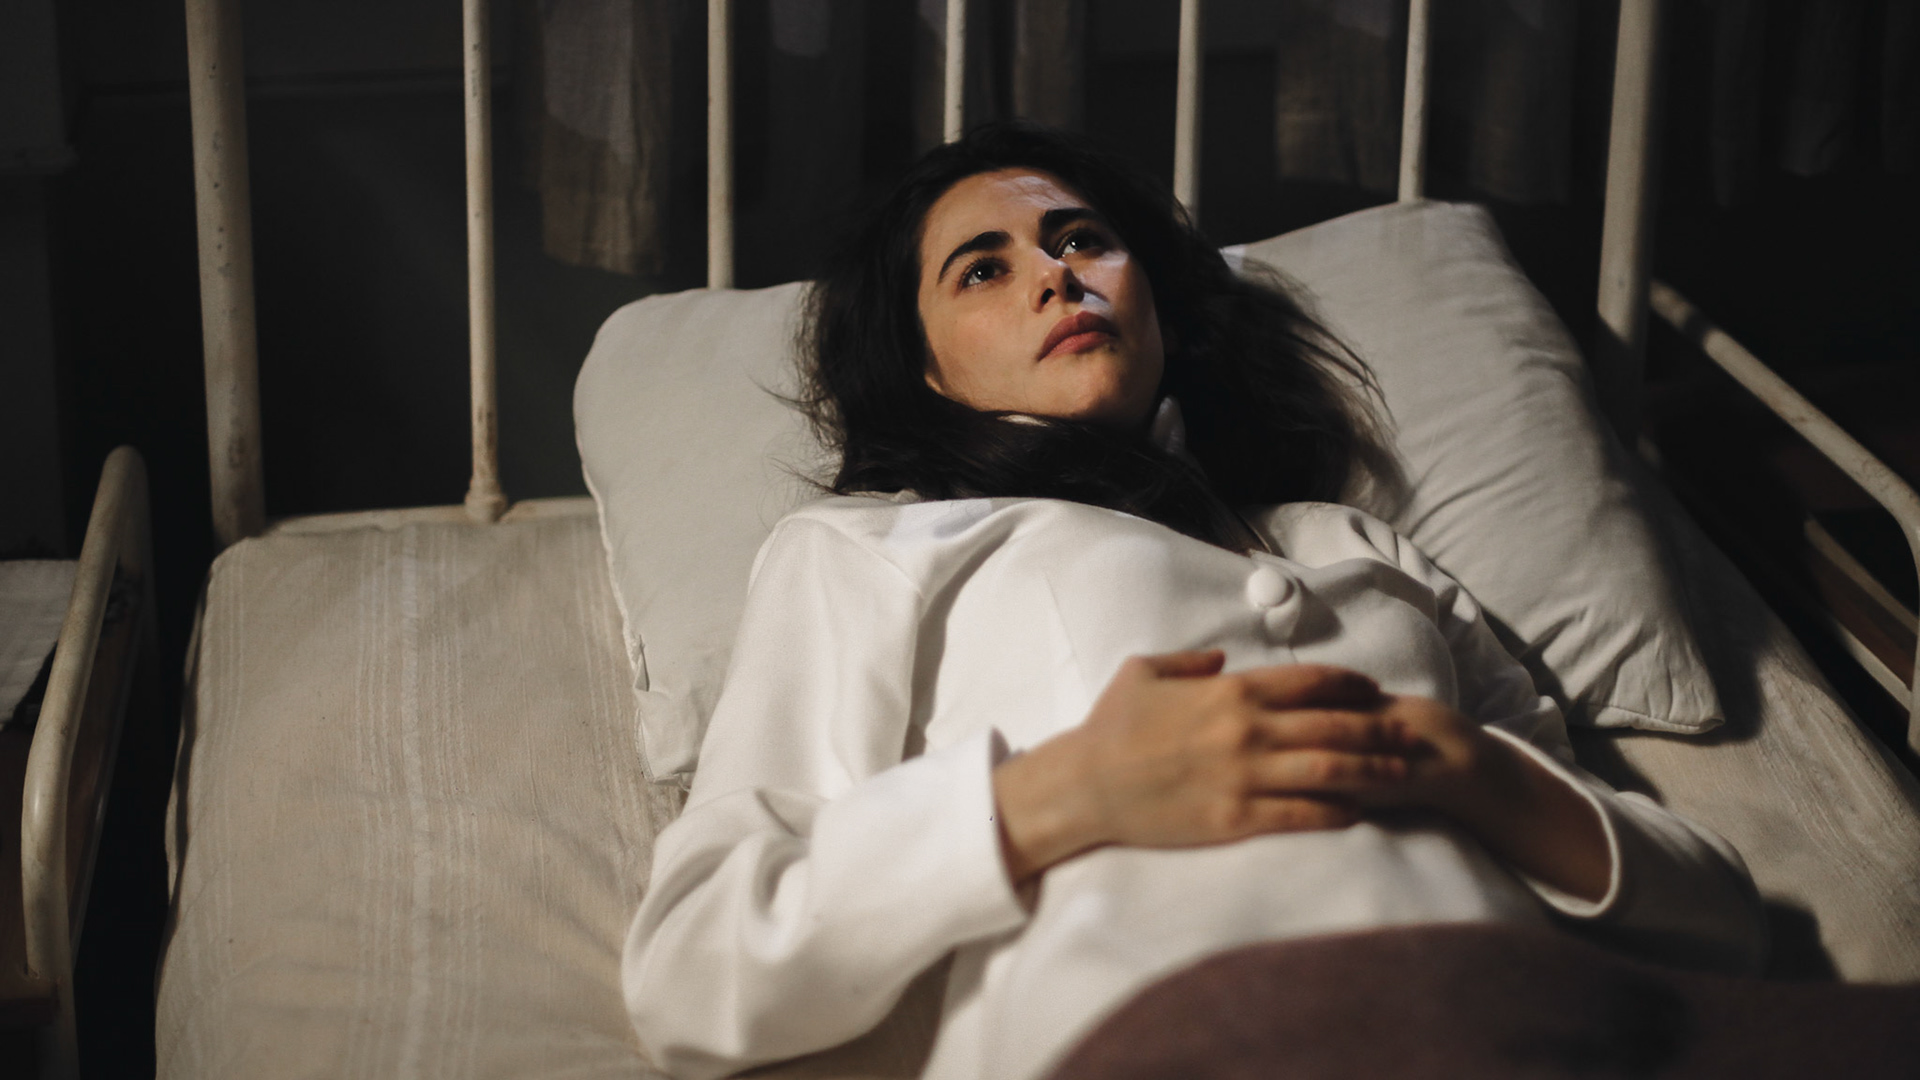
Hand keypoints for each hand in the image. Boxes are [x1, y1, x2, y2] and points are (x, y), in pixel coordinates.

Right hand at [992, 651, 1407, 881]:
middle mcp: (1245, 730)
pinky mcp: (1235, 818)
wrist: (1084, 785)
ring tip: (1402, 775)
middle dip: (1378, 727)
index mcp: (1229, 691)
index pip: (1308, 681)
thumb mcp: (1142, 672)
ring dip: (1372, 771)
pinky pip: (1299, 815)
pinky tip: (1359, 814)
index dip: (1348, 684)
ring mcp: (1243, 775)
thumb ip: (1188, 660)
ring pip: (1328, 769)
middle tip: (1410, 732)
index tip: (1374, 690)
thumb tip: (1221, 659)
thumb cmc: (1110, 727)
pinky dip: (1334, 813)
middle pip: (1332, 725)